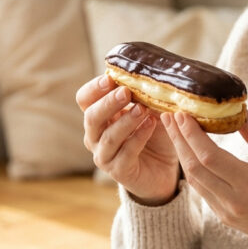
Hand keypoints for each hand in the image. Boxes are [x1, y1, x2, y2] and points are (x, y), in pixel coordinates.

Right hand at [76, 75, 179, 204]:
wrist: (163, 168)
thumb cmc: (153, 134)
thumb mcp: (150, 110)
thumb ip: (145, 96)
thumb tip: (151, 77)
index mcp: (98, 116)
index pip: (84, 99)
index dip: (94, 88)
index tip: (110, 78)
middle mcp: (95, 136)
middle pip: (91, 117)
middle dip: (108, 103)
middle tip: (126, 92)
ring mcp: (104, 155)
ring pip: (109, 137)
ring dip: (126, 121)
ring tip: (143, 109)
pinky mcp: (118, 171)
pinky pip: (125, 153)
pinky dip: (138, 137)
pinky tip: (151, 124)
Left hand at [161, 110, 247, 240]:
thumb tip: (235, 107)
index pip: (209, 157)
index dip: (192, 135)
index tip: (182, 114)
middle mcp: (233, 201)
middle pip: (195, 168)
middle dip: (179, 140)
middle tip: (169, 117)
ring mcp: (226, 212)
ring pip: (194, 181)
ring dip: (182, 154)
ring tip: (174, 131)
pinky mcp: (224, 218)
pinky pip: (202, 191)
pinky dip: (192, 169)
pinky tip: (187, 152)